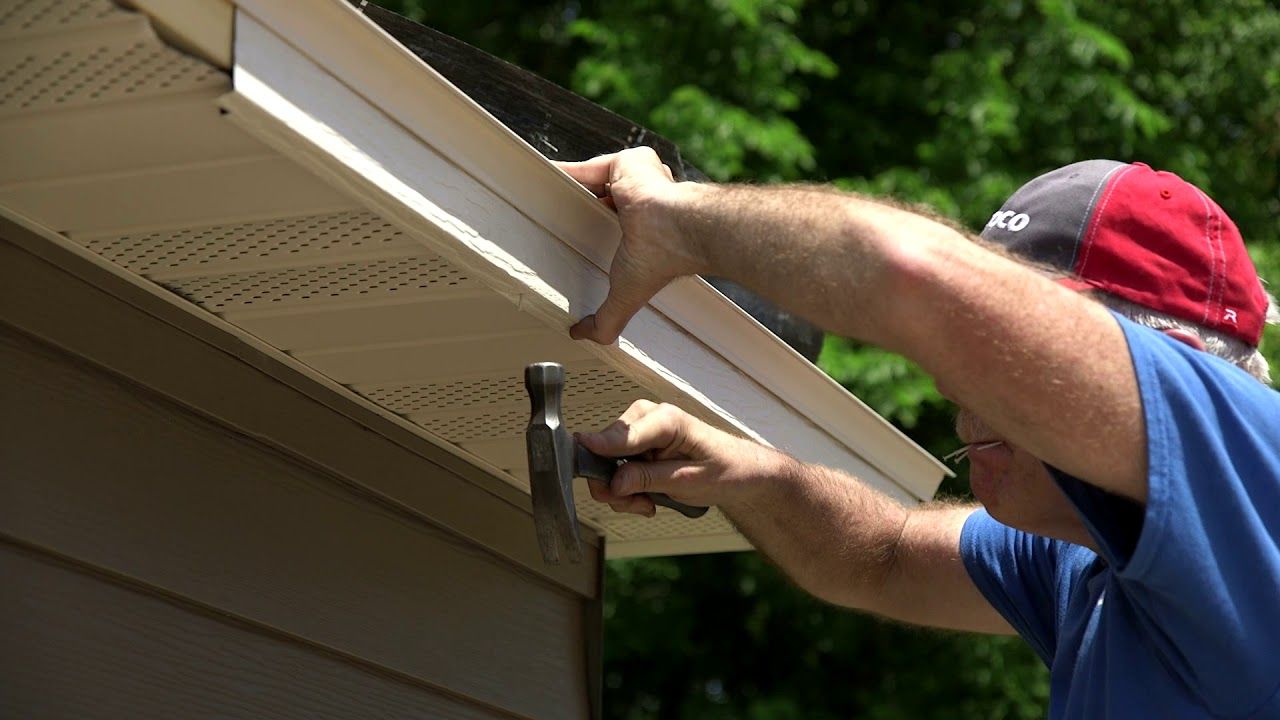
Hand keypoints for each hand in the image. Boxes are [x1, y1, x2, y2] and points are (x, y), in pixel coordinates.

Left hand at [556, 147, 707, 343]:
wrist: (674, 225)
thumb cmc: (660, 258)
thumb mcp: (626, 296)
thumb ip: (606, 318)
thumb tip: (582, 335)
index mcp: (651, 231)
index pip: (621, 229)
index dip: (601, 231)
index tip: (582, 240)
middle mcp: (649, 202)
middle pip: (607, 201)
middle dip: (587, 205)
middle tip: (557, 216)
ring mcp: (639, 180)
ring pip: (598, 181)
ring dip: (573, 186)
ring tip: (543, 195)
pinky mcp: (628, 163)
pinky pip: (588, 168)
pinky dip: (564, 173)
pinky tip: (540, 176)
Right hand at [576, 399, 785, 516]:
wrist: (739, 472)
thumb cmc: (724, 470)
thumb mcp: (687, 481)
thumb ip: (648, 478)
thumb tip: (614, 481)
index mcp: (666, 420)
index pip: (623, 434)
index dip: (599, 447)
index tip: (579, 451)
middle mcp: (648, 418)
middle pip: (606, 450)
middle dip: (615, 484)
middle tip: (637, 505)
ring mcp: (640, 431)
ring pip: (607, 463)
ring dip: (622, 491)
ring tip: (647, 503)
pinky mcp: (638, 445)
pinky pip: (615, 468)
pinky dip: (626, 488)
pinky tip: (646, 497)